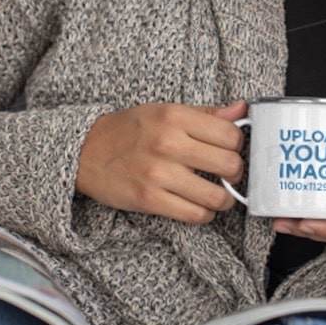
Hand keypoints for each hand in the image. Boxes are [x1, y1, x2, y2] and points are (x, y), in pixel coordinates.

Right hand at [75, 101, 246, 223]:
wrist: (83, 151)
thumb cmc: (128, 131)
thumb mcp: (164, 111)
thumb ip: (205, 113)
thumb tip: (241, 110)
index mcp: (175, 116)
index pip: (231, 134)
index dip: (237, 146)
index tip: (230, 151)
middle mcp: (168, 143)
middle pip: (230, 165)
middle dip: (234, 174)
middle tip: (226, 175)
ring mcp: (159, 173)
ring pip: (217, 196)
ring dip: (223, 200)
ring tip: (217, 196)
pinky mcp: (149, 199)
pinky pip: (195, 214)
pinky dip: (204, 214)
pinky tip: (199, 207)